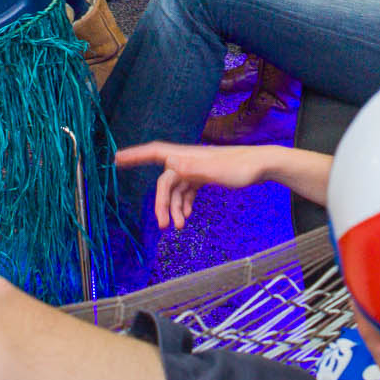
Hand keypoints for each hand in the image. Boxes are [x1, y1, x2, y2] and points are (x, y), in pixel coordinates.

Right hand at [115, 141, 279, 230]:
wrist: (263, 166)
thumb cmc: (241, 167)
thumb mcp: (217, 170)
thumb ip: (193, 168)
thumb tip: (169, 162)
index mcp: (187, 155)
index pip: (156, 152)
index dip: (135, 155)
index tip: (116, 158)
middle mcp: (189, 160)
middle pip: (165, 181)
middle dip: (161, 203)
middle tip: (161, 225)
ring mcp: (197, 169)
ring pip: (176, 189)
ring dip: (173, 208)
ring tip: (178, 227)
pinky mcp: (205, 177)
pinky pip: (187, 191)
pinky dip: (183, 204)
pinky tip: (185, 217)